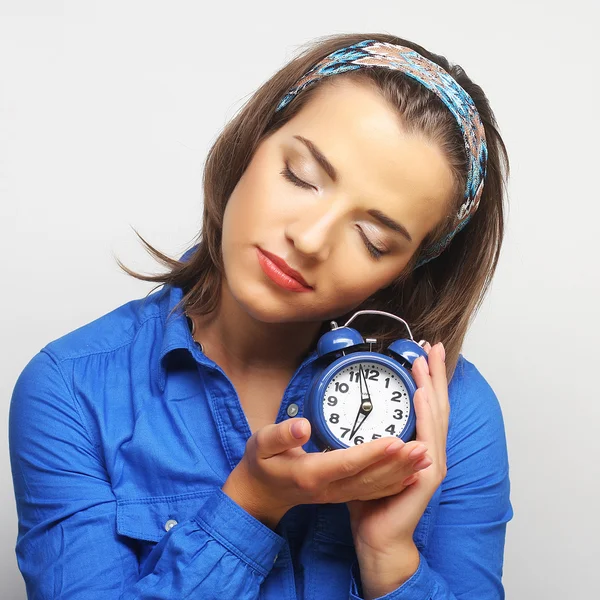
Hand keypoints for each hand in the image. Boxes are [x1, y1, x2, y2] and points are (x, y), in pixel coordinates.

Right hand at [221, 417, 429, 529]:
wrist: (259, 495)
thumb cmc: (260, 464)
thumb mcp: (261, 444)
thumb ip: (281, 435)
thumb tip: (302, 426)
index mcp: (310, 474)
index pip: (346, 463)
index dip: (372, 453)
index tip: (395, 440)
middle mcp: (327, 488)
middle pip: (368, 478)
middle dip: (397, 464)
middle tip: (422, 447)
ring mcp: (336, 494)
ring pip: (374, 487)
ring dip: (401, 473)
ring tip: (425, 456)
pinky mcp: (341, 494)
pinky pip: (372, 492)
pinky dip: (394, 483)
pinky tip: (411, 473)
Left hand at [346, 342, 448, 594]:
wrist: (377, 538)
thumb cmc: (372, 501)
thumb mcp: (368, 461)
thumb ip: (368, 439)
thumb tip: (352, 416)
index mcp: (417, 447)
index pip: (426, 406)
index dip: (427, 379)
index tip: (423, 355)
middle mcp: (429, 452)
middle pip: (436, 404)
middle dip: (435, 374)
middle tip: (432, 346)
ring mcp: (430, 463)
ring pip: (435, 416)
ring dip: (431, 386)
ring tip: (426, 362)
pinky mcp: (426, 476)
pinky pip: (428, 439)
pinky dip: (426, 415)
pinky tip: (422, 395)